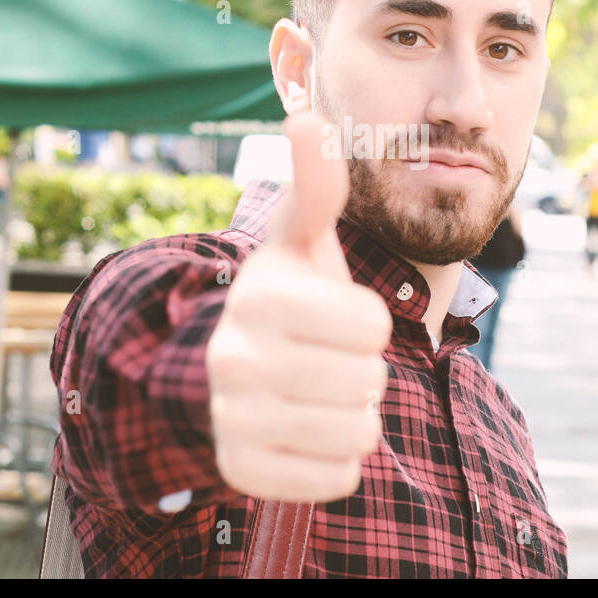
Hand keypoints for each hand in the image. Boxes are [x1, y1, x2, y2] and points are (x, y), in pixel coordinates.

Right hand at [206, 111, 391, 502]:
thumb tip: (308, 118)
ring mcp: (234, 420)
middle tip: (323, 357)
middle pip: (369, 382)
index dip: (365, 320)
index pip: (373, 325)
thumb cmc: (286, 297)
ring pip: (358, 434)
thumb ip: (317, 185)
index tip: (330, 314)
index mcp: (261, 297)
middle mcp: (236, 360)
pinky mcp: (242, 473)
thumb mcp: (300, 240)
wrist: (224, 368)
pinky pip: (338, 479)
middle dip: (360, 371)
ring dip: (350, 415)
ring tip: (315, 392)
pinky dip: (334, 460)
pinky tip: (303, 431)